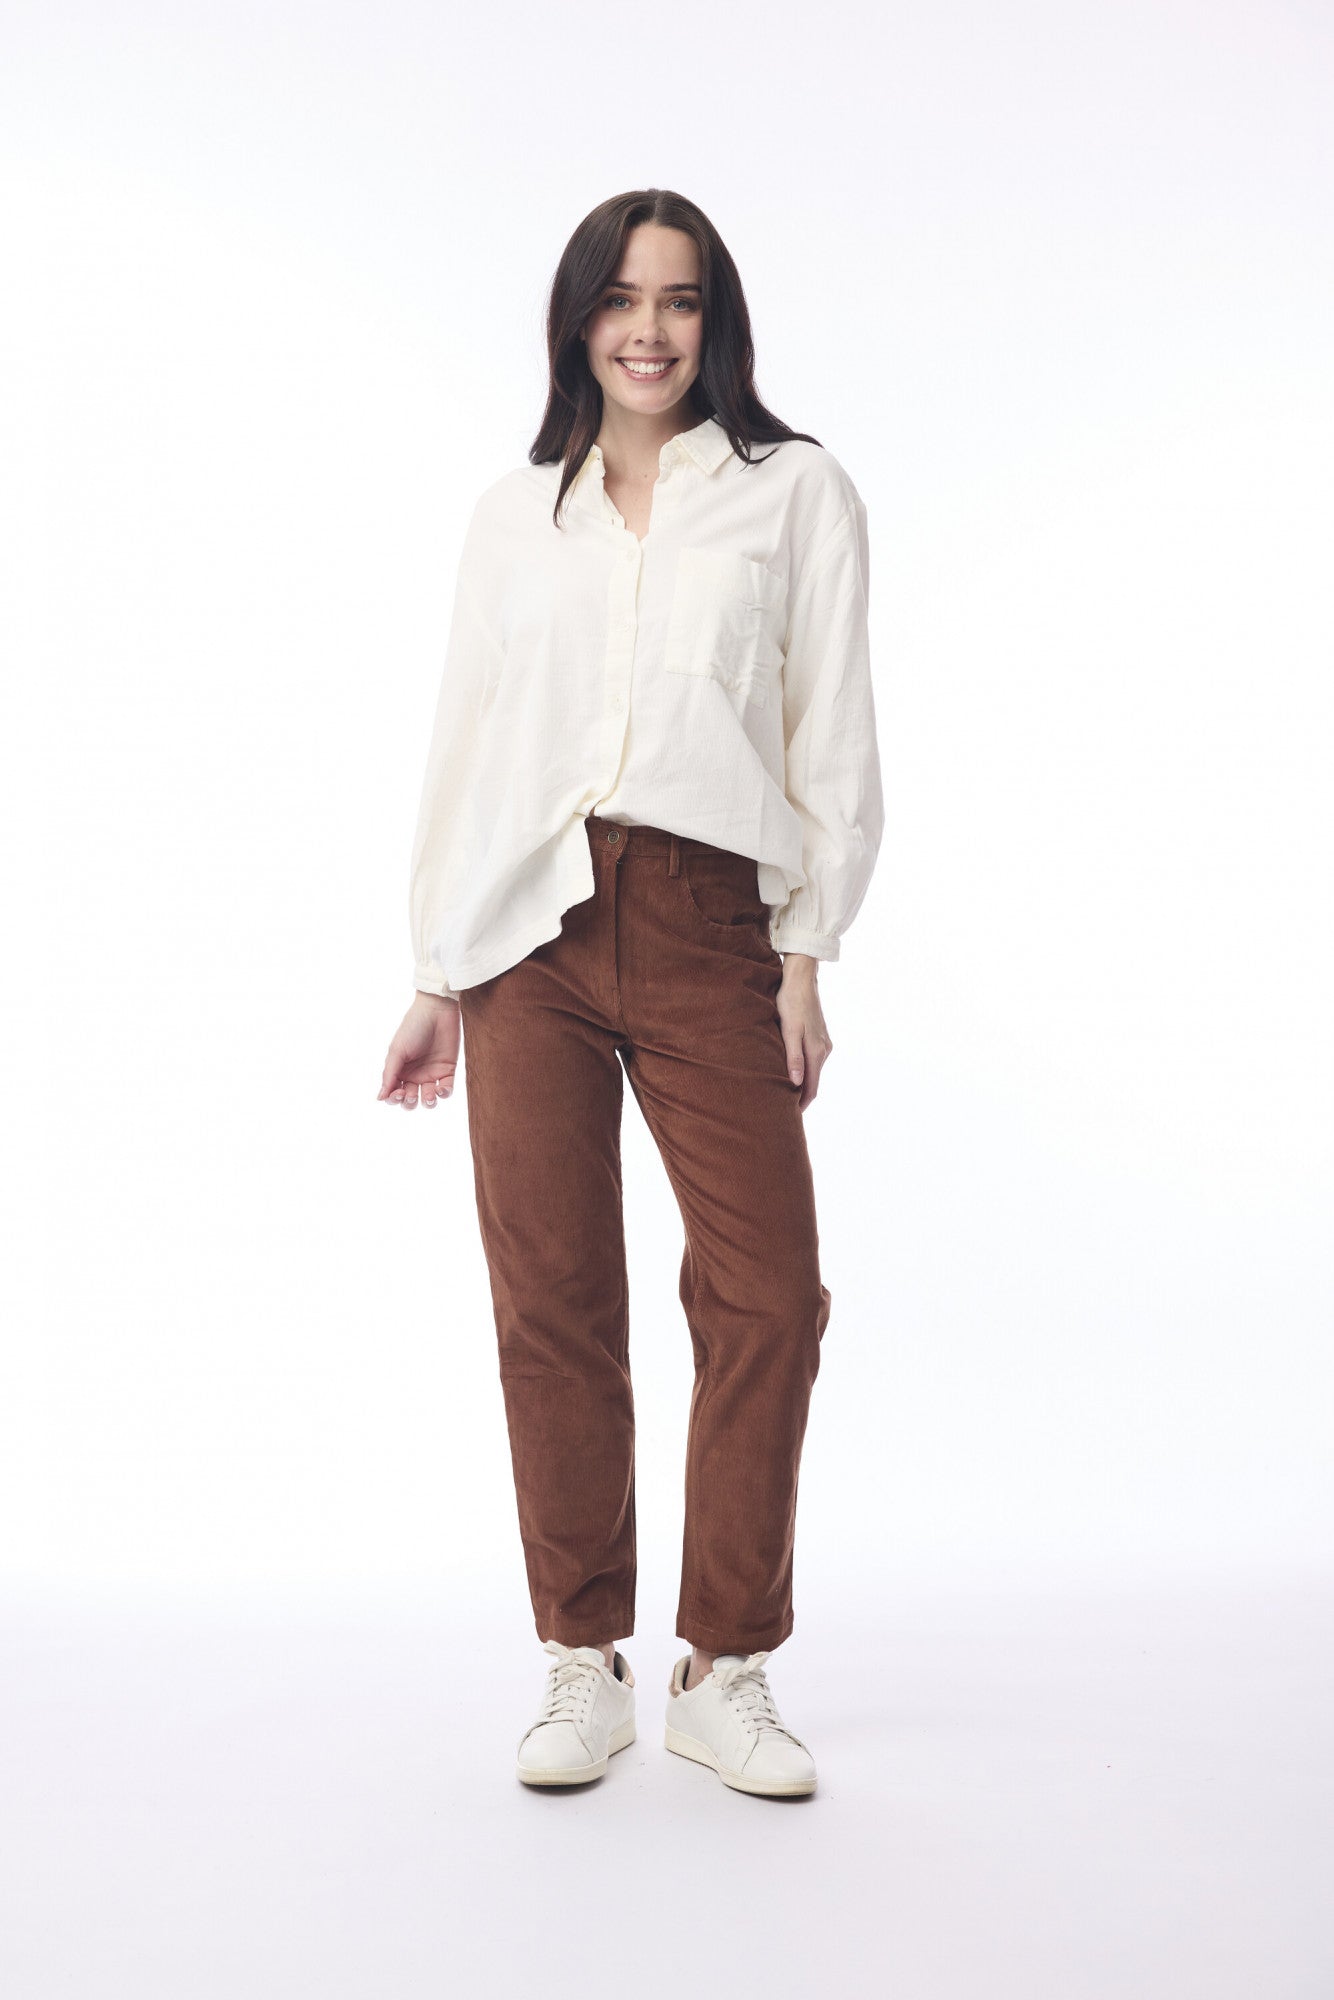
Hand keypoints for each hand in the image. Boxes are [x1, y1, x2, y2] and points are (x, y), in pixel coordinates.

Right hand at [379, 993, 460, 1109]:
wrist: (436, 1011)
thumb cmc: (413, 1027)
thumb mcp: (397, 1051)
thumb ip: (389, 1075)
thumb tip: (379, 1098)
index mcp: (399, 1071)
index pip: (393, 1094)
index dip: (394, 1099)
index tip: (399, 1092)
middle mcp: (414, 1075)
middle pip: (410, 1100)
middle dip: (409, 1102)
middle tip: (411, 1094)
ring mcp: (431, 1073)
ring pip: (428, 1099)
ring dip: (428, 1103)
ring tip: (428, 1096)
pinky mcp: (448, 1070)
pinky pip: (446, 1090)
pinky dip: (444, 1094)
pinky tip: (440, 1088)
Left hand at [777, 956, 831, 1110]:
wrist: (801, 979)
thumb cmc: (790, 1003)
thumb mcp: (788, 1030)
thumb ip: (793, 1057)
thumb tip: (797, 1084)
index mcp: (817, 1051)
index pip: (812, 1087)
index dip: (802, 1103)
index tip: (791, 1117)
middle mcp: (824, 1050)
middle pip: (814, 1081)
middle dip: (802, 1096)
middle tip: (786, 1110)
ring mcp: (824, 1043)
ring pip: (814, 1071)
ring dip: (803, 1083)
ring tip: (786, 1093)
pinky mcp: (820, 1036)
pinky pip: (813, 1060)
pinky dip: (805, 1070)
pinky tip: (793, 1071)